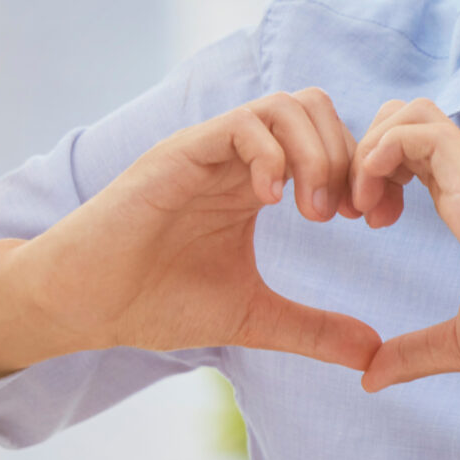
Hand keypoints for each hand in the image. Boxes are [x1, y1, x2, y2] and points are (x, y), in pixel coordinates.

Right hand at [0, 91, 384, 381]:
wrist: (82, 306)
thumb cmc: (155, 303)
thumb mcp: (252, 318)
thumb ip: (313, 330)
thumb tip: (374, 354)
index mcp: (257, 181)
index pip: (331, 138)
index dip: (366, 172)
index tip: (378, 222)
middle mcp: (236, 157)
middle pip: (315, 108)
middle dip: (350, 156)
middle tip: (353, 215)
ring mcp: (207, 151)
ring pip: (284, 106)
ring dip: (317, 153)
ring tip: (317, 212)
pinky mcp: (177, 156)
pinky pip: (240, 125)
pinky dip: (272, 154)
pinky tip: (274, 203)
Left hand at [350, 99, 459, 412]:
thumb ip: (417, 352)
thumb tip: (370, 377)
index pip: (415, 150)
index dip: (375, 173)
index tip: (365, 222)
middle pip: (409, 115)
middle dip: (363, 149)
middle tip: (353, 209)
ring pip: (413, 112)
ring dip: (369, 148)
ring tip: (361, 207)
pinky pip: (421, 134)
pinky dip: (380, 155)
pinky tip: (375, 209)